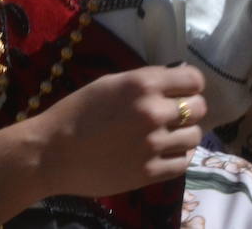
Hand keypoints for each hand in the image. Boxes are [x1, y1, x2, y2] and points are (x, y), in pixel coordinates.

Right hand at [35, 64, 205, 197]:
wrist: (52, 152)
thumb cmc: (76, 112)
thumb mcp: (110, 83)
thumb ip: (144, 81)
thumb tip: (173, 82)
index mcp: (142, 84)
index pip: (193, 79)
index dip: (190, 84)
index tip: (183, 90)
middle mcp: (153, 111)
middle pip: (199, 108)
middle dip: (189, 108)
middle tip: (174, 115)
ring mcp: (154, 144)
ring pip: (194, 136)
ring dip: (184, 134)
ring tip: (168, 136)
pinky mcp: (150, 172)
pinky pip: (182, 163)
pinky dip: (177, 157)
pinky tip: (164, 153)